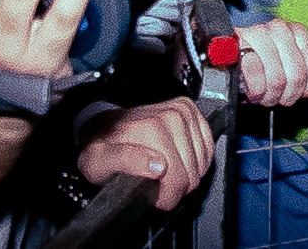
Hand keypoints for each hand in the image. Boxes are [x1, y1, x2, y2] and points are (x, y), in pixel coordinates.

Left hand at [77, 99, 214, 211]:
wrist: (105, 125)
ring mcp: (183, 111)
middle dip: (175, 188)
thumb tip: (158, 166)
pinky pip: (208, 149)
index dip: (165, 197)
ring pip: (201, 165)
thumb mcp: (100, 161)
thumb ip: (125, 161)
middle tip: (156, 185)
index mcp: (152, 128)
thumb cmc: (103, 146)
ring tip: (165, 174)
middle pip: (190, 174)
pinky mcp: (191, 111)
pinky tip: (179, 163)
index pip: (176, 179)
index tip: (153, 197)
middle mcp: (171, 116)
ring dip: (186, 176)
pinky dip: (197, 162)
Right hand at [235, 19, 307, 105]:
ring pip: (277, 78)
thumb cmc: (265, 68)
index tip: (301, 93)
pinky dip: (255, 89)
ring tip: (265, 96)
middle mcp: (280, 28)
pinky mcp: (238, 44)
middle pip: (297, 74)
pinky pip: (254, 73)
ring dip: (270, 96)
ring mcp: (258, 33)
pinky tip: (252, 90)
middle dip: (288, 95)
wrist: (229, 60)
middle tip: (278, 97)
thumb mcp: (294, 73)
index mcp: (298, 31)